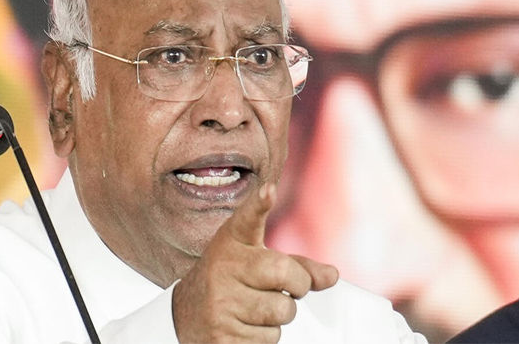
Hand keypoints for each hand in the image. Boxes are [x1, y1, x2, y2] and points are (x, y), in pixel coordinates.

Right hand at [172, 184, 338, 342]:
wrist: (186, 314)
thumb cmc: (230, 280)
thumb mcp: (255, 261)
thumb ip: (296, 265)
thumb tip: (332, 276)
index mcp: (231, 243)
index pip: (246, 220)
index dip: (259, 205)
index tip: (268, 190)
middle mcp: (223, 268)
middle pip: (285, 275)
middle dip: (298, 285)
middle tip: (288, 288)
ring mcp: (220, 303)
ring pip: (282, 313)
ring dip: (279, 316)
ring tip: (255, 307)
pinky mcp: (222, 335)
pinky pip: (269, 339)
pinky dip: (264, 336)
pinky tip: (244, 325)